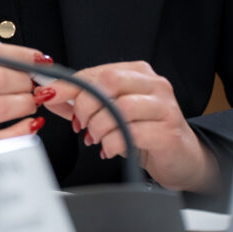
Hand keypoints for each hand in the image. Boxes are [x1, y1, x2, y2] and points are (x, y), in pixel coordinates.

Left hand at [42, 60, 220, 193]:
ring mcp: (165, 107)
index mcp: (139, 73)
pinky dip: (112, 142)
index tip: (50, 95)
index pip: (98, 72)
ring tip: (97, 138)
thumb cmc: (147, 132)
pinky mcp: (168, 132)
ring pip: (119, 108)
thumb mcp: (112, 114)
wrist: (182, 159)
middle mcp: (155, 84)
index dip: (71, 85)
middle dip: (86, 106)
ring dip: (99, 127)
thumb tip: (51, 94)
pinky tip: (110, 148)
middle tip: (81, 124)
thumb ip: (82, 103)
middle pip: (108, 84)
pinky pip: (131, 133)